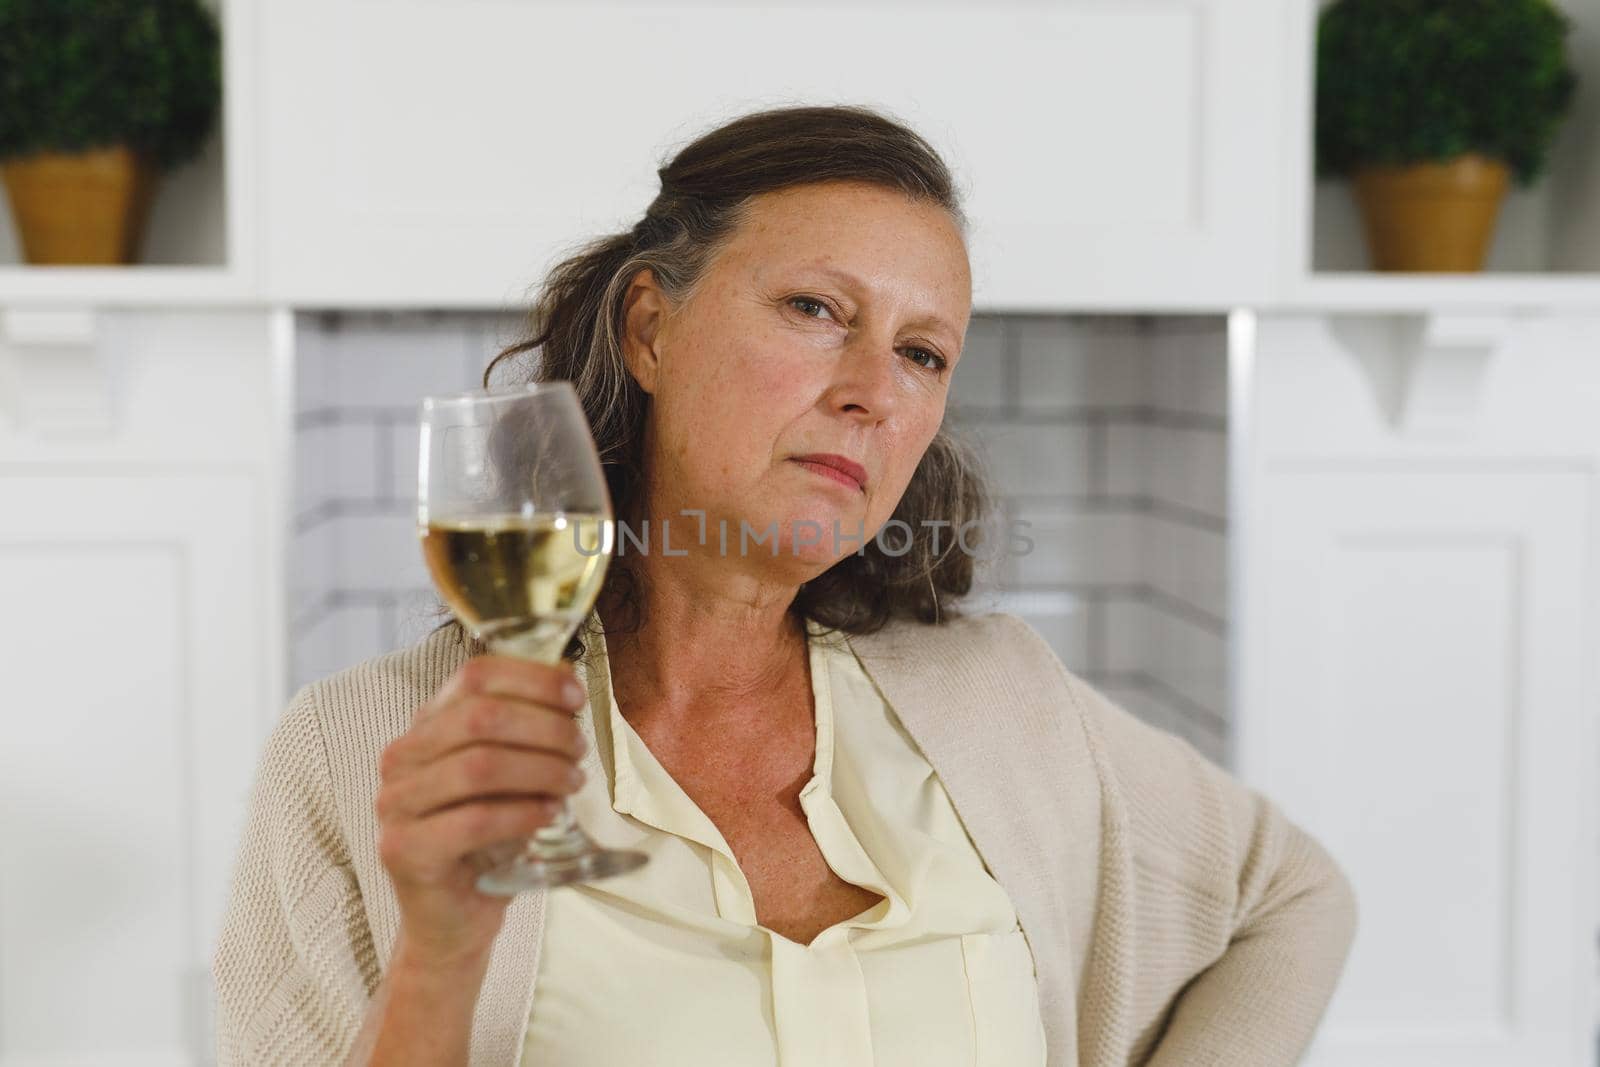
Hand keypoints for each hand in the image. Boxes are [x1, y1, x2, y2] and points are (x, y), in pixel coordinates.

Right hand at [374, 654, 588, 971]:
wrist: (454, 918)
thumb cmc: (486, 842)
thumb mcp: (509, 777)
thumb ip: (525, 733)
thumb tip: (568, 685)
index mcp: (425, 728)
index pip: (474, 676)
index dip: (532, 678)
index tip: (576, 695)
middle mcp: (402, 758)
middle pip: (481, 716)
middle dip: (545, 727)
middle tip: (580, 748)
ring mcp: (396, 804)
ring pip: (479, 765)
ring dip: (540, 769)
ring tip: (572, 782)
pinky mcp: (404, 850)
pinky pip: (474, 820)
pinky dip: (522, 813)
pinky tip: (548, 815)